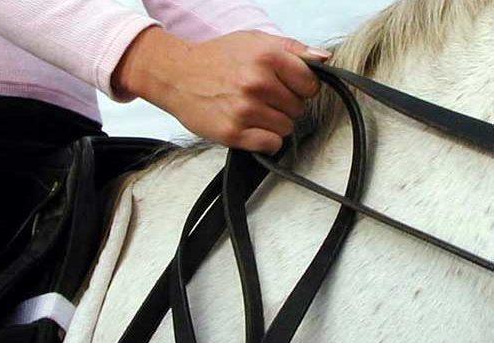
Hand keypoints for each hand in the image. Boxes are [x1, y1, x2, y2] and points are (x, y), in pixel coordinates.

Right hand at [112, 27, 330, 153]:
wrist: (176, 76)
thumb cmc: (216, 59)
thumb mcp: (254, 41)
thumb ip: (292, 48)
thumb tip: (324, 59)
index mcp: (267, 56)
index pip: (311, 84)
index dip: (301, 88)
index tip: (286, 87)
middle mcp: (257, 83)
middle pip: (298, 108)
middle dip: (285, 105)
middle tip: (262, 98)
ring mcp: (245, 110)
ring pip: (287, 128)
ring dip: (275, 123)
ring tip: (254, 112)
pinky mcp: (234, 133)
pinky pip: (271, 144)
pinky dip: (266, 140)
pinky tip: (253, 129)